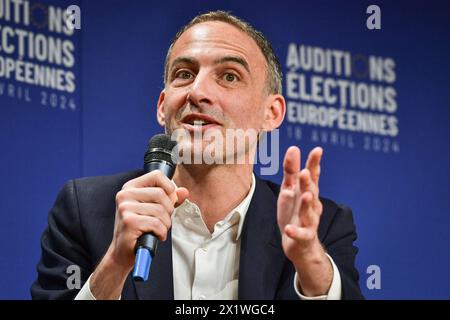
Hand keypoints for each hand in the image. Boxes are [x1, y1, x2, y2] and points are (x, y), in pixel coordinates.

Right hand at [90, 171, 188, 298]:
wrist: (122, 251)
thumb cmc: (138, 229)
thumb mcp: (154, 209)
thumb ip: (169, 198)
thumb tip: (183, 191)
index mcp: (131, 187)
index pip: (157, 175)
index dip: (169, 187)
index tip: (169, 200)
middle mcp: (125, 195)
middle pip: (161, 193)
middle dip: (168, 210)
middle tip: (162, 220)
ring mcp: (125, 208)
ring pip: (161, 210)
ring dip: (165, 224)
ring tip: (157, 229)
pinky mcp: (129, 221)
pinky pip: (157, 224)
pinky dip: (161, 232)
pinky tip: (154, 235)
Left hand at [277, 146, 323, 260]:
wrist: (299, 244)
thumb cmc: (294, 212)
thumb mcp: (290, 189)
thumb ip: (291, 170)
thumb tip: (294, 147)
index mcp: (307, 192)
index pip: (312, 176)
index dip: (314, 163)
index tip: (318, 150)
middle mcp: (311, 205)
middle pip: (311, 192)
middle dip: (308, 183)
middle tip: (305, 172)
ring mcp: (309, 221)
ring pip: (308, 212)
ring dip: (306, 204)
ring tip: (304, 195)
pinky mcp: (303, 237)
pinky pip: (300, 234)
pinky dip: (294, 232)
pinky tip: (288, 228)